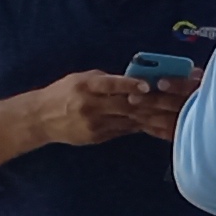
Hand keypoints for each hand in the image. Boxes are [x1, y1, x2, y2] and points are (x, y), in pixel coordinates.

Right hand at [21, 69, 175, 146]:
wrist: (41, 118)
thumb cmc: (64, 92)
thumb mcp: (82, 79)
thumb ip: (107, 80)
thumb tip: (136, 79)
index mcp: (86, 86)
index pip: (109, 85)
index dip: (129, 85)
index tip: (147, 85)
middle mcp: (91, 105)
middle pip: (125, 105)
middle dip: (151, 103)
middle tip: (174, 101)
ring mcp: (95, 124)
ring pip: (129, 120)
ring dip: (153, 118)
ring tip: (174, 115)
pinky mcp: (99, 136)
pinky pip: (125, 131)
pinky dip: (143, 127)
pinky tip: (160, 126)